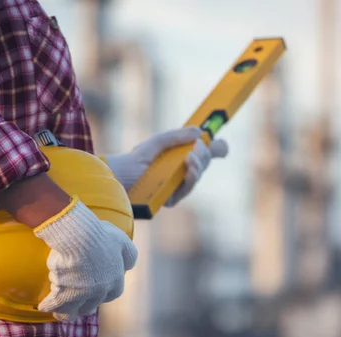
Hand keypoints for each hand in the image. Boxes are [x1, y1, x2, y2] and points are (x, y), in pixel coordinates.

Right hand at [34, 198, 137, 320]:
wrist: (80, 238)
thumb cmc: (102, 237)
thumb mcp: (124, 243)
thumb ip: (129, 256)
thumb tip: (128, 266)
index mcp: (114, 282)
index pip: (112, 294)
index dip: (104, 293)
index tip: (98, 290)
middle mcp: (99, 293)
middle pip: (92, 305)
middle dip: (86, 304)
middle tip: (80, 301)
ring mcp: (80, 296)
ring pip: (73, 311)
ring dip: (67, 311)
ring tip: (61, 311)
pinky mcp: (63, 294)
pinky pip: (55, 305)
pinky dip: (48, 305)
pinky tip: (43, 306)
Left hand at [104, 126, 228, 206]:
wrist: (118, 177)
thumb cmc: (133, 160)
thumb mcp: (158, 142)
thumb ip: (178, 136)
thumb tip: (199, 132)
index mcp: (177, 158)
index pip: (202, 154)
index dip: (215, 149)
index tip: (222, 144)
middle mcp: (179, 173)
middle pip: (203, 162)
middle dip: (205, 153)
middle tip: (198, 146)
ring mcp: (176, 187)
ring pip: (198, 174)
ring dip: (199, 163)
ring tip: (191, 156)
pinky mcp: (172, 198)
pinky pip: (188, 187)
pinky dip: (192, 175)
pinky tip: (189, 166)